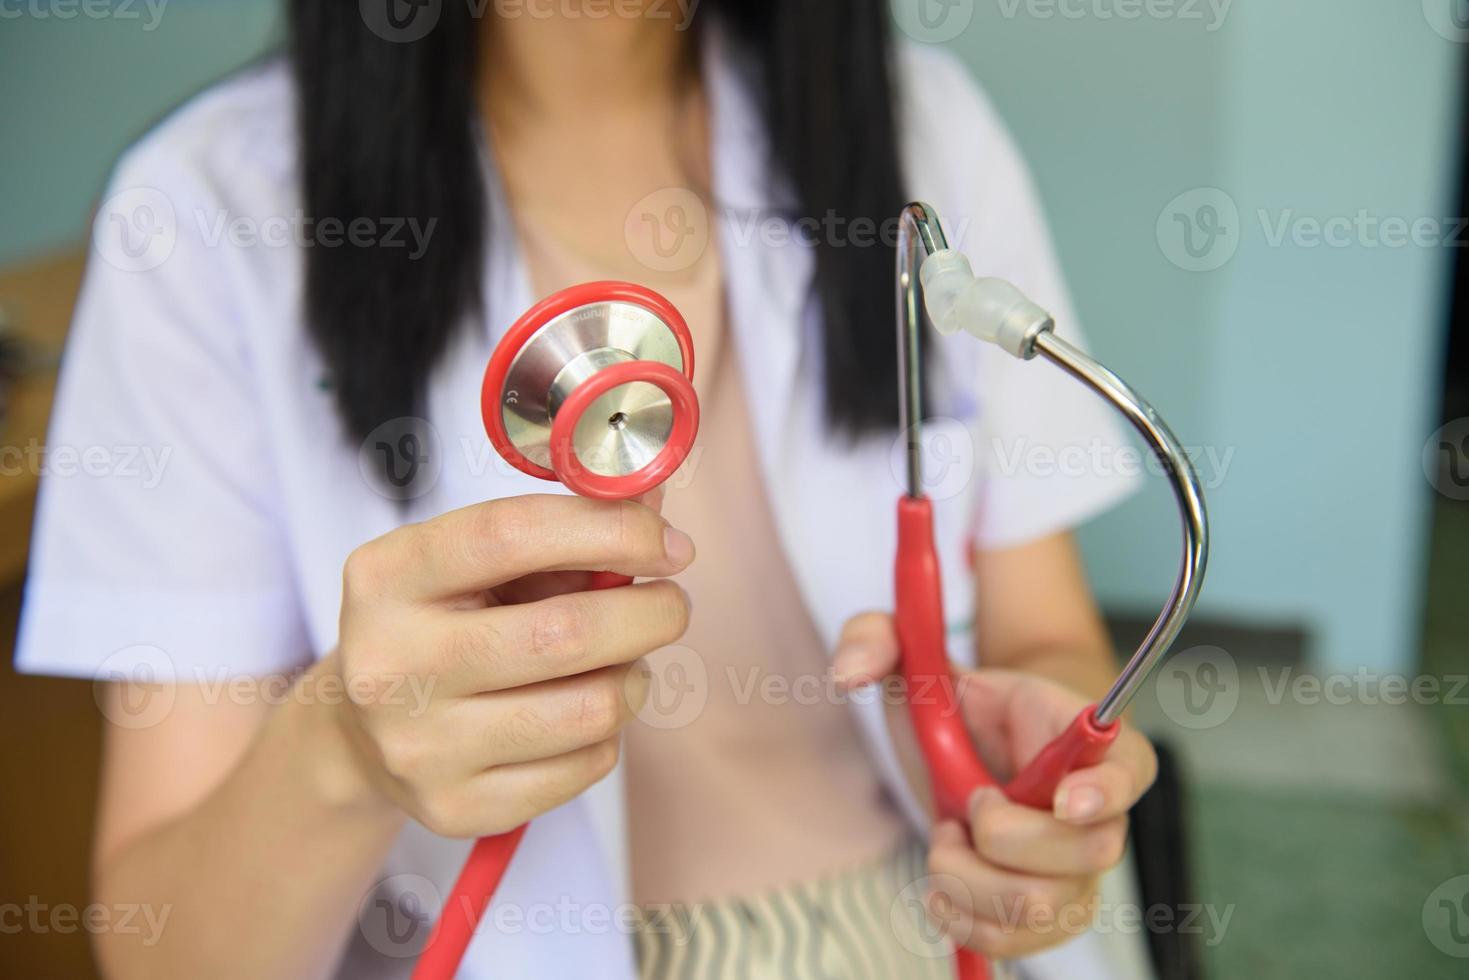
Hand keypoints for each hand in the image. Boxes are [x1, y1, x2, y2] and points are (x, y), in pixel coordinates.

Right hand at [332, 492, 693, 837]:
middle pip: (563, 634)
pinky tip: (584, 711)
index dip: (609, 531)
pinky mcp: (456, 808)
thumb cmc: (444, 622)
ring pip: (589, 709)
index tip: (669, 542)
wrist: (361, 730)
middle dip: (648, 612)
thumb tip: (654, 504)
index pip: (509, 535)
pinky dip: (608, 734)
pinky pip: (585, 766)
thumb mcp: (475, 563)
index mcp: (388, 578)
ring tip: (624, 662)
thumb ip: (561, 530)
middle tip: (671, 603)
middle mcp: (392, 665)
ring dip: (634, 677)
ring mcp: (420, 747)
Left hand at [833, 613, 1156, 958]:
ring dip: (974, 881)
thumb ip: (875, 639)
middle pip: (1087, 853)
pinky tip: (942, 889)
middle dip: (1002, 838)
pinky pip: (1021, 944)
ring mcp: (1079, 869)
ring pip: (1047, 908)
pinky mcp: (1052, 915)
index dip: (1106, 789)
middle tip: (962, 807)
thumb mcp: (914, 661)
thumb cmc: (956, 708)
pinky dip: (968, 923)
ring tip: (948, 841)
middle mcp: (1097, 811)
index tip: (1062, 799)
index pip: (1129, 767)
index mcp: (1077, 736)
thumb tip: (848, 673)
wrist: (975, 755)